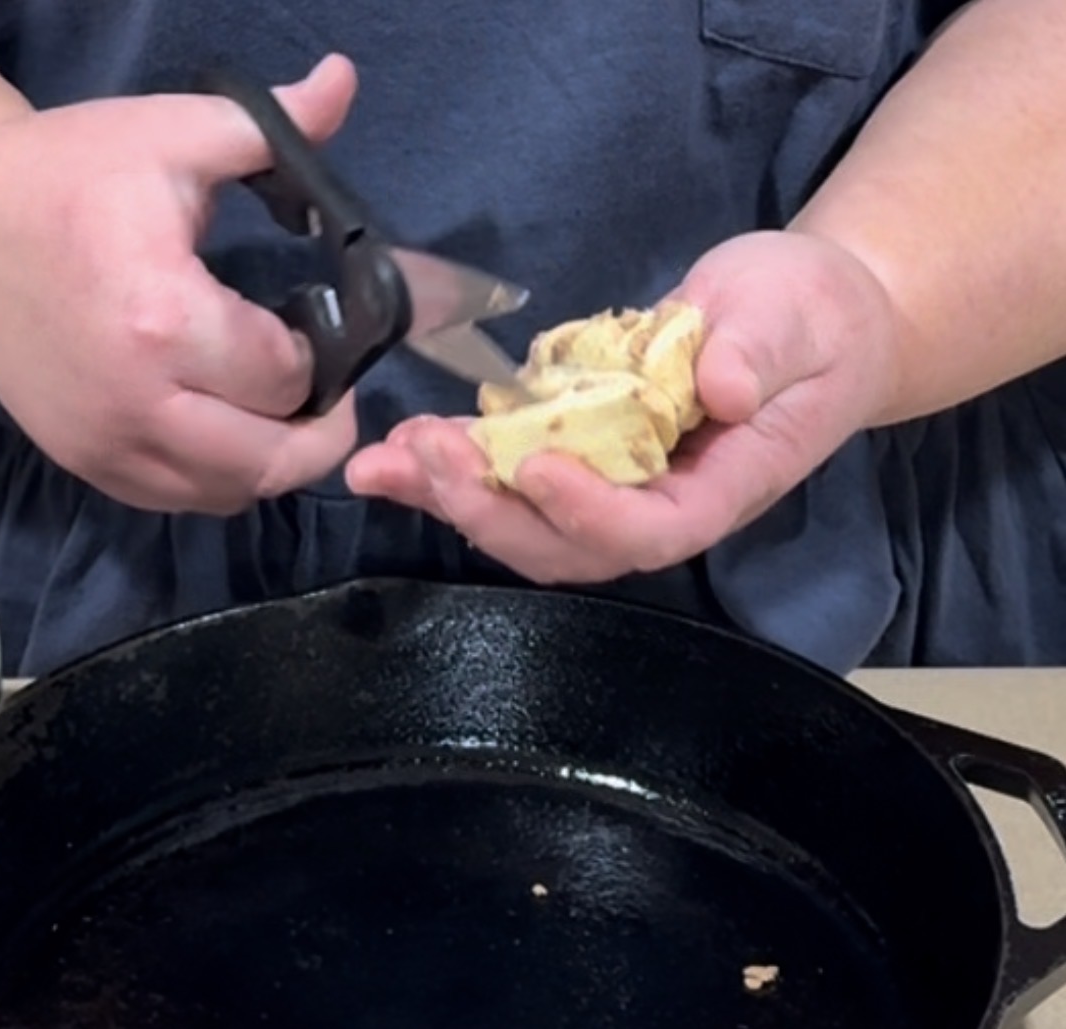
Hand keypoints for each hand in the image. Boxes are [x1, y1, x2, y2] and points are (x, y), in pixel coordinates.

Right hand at [0, 56, 359, 513]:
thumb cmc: (67, 179)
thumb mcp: (167, 134)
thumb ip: (269, 128)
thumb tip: (343, 82)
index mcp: (162, 318)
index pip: (285, 375)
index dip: (320, 356)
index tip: (314, 325)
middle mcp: (137, 401)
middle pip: (271, 462)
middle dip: (320, 431)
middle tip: (329, 391)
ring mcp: (108, 444)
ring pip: (231, 494)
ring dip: (274, 462)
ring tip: (279, 411)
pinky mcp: (89, 466)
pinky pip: (184, 502)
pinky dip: (222, 478)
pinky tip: (227, 429)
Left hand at [345, 230, 899, 581]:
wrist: (801, 320)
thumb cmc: (812, 320)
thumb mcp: (799, 316)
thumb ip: (763, 352)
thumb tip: (723, 386)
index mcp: (719, 488)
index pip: (650, 531)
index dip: (588, 512)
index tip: (534, 463)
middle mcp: (653, 506)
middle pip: (564, 546)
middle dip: (491, 509)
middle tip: (431, 457)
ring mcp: (607, 488)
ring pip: (521, 523)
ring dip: (449, 497)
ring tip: (383, 463)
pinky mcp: (571, 456)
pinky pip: (503, 478)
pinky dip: (444, 470)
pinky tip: (388, 456)